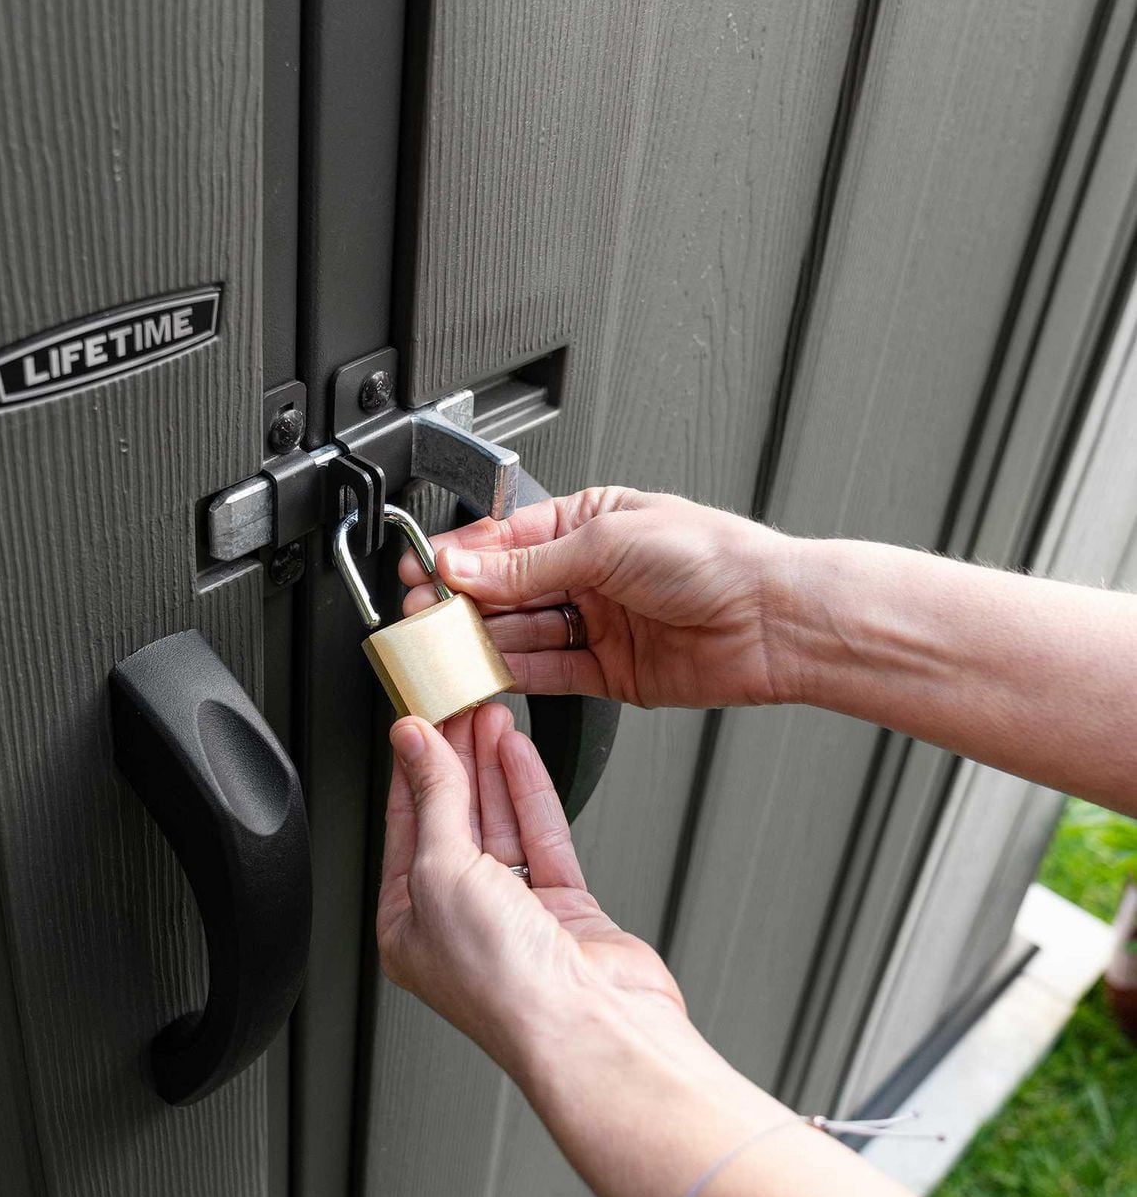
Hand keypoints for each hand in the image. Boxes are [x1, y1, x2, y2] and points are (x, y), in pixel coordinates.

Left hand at [378, 703, 681, 1073]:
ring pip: (499, 823)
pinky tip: (519, 753)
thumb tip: (416, 744)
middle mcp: (459, 923)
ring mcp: (514, 916)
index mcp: (407, 926)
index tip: (419, 719)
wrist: (592, 1030)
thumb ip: (435, 799)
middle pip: (453, 820)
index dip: (413, 768)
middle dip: (456, 759)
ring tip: (491, 714)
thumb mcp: (442, 871)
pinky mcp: (565, 910)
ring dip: (492, 768)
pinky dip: (531, 792)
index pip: (405, 827)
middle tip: (460, 705)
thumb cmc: (505, 985)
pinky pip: (542, 837)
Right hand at [399, 488, 798, 708]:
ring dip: (483, 640)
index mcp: (589, 522)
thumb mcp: (608, 542)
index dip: (462, 557)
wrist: (775, 618)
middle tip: (422, 616)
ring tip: (444, 647)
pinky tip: (487, 672)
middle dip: (463, 602)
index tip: (423, 572)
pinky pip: (551, 672)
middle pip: (508, 589)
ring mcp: (600, 623)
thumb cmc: (715, 557)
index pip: (507, 540)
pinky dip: (517, 674)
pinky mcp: (611, 672)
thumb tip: (468, 567)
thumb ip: (529, 564)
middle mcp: (591, 572)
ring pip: (524, 633)